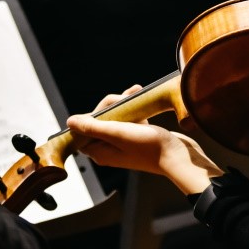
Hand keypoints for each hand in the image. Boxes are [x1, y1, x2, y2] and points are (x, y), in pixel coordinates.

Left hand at [67, 86, 223, 194]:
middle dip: (111, 105)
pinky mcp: (138, 137)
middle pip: (100, 121)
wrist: (179, 156)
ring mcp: (124, 143)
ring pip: (116, 117)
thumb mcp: (117, 134)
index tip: (107, 106)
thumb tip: (70, 122)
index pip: (84, 130)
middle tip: (123, 99)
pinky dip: (133, 107)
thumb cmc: (149, 147)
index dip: (93, 114)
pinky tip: (140, 96)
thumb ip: (92, 128)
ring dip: (123, 103)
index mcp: (100, 152)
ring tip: (135, 92)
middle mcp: (110, 149)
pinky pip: (129, 118)